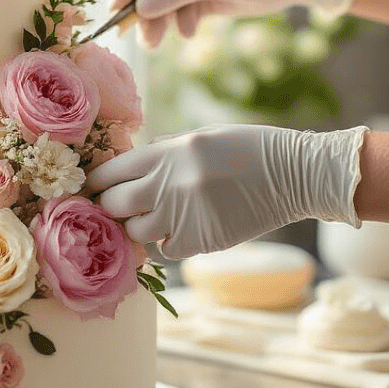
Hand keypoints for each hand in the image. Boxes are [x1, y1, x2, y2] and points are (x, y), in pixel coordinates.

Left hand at [84, 124, 368, 259]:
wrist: (295, 174)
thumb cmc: (248, 150)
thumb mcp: (200, 137)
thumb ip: (163, 152)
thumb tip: (128, 166)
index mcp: (167, 153)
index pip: (111, 171)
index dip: (97, 181)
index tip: (94, 188)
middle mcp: (169, 183)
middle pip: (114, 205)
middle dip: (112, 207)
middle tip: (119, 209)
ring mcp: (183, 214)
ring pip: (137, 232)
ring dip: (141, 228)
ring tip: (157, 220)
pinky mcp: (201, 239)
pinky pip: (166, 250)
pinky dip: (170, 244)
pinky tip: (183, 231)